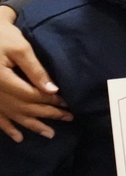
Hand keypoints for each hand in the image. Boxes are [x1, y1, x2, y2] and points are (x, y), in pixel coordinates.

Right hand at [0, 10, 70, 141]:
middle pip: (23, 107)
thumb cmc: (2, 37)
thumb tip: (53, 90)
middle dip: (47, 114)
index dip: (50, 100)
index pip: (30, 95)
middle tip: (68, 118)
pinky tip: (18, 137)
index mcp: (1, 79)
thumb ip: (35, 70)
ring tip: (50, 134)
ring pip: (12, 115)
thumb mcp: (20, 48)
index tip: (67, 103)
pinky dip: (7, 128)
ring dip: (31, 125)